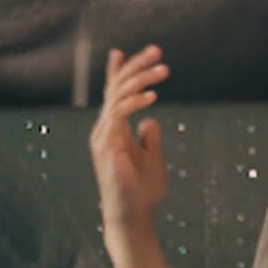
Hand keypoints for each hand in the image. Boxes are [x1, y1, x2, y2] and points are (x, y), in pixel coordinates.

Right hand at [89, 45, 170, 228]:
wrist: (133, 217)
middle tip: (158, 51)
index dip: (117, 71)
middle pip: (116, 87)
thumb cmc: (142, 191)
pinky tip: (153, 97)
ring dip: (141, 79)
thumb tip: (150, 120)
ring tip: (164, 69)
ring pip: (118, 96)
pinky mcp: (107, 146)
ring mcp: (103, 137)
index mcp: (113, 129)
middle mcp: (104, 129)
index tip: (121, 51)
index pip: (114, 94)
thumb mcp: (152, 157)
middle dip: (136, 65)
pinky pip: (119, 115)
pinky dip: (135, 102)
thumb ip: (149, 137)